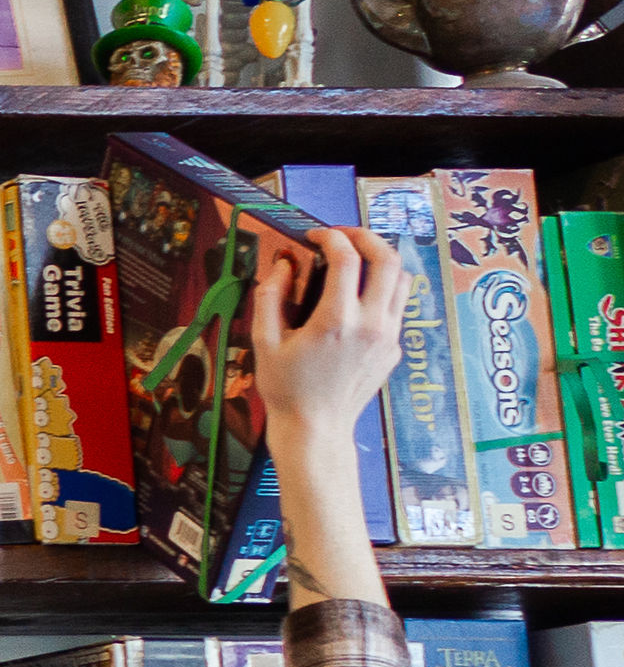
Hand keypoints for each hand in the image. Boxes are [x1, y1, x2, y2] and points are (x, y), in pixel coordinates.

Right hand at [247, 226, 401, 609]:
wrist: (316, 430)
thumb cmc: (285, 389)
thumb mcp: (264, 343)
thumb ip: (270, 297)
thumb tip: (280, 263)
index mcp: (335, 321)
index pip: (347, 258)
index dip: (330, 237)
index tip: (314, 237)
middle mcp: (370, 324)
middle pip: (387, 259)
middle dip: (366, 237)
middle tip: (343, 237)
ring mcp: (388, 336)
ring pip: (402, 279)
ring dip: (381, 261)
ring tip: (357, 261)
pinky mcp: (394, 348)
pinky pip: (396, 306)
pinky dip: (381, 289)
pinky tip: (357, 298)